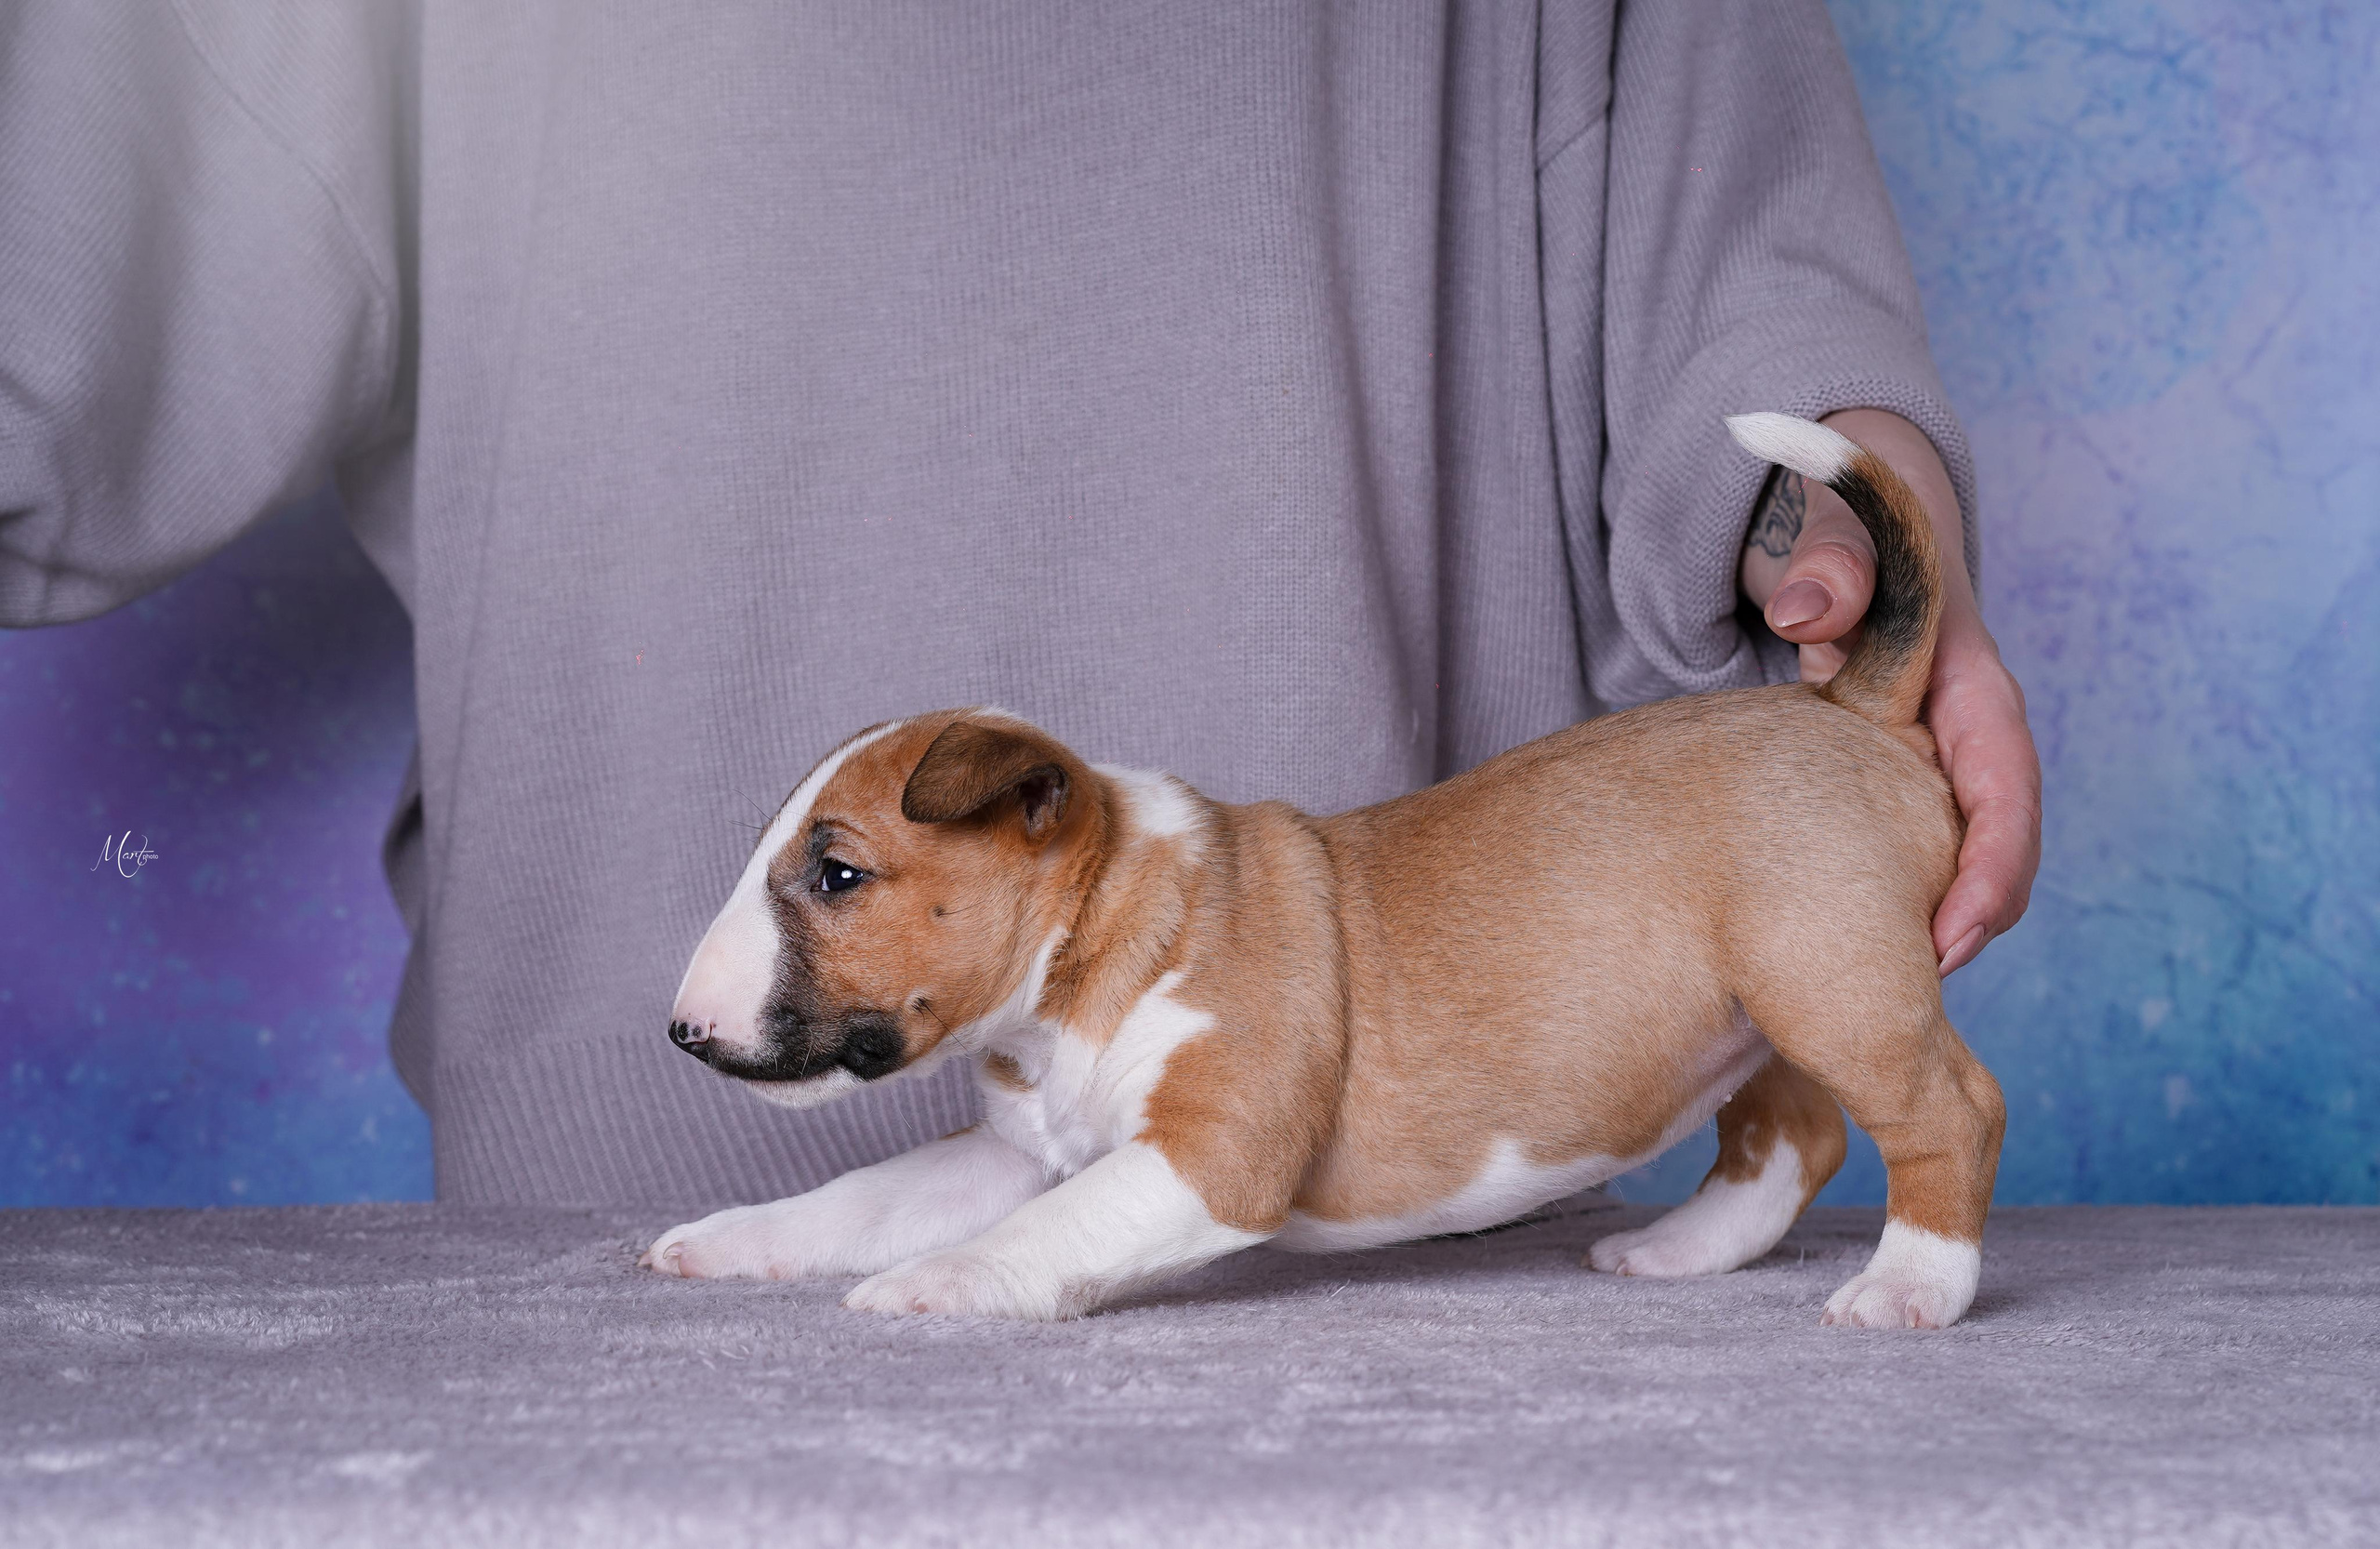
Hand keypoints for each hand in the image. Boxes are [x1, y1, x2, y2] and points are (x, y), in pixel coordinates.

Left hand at [1740, 410, 2040, 975]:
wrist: (1843, 543)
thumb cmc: (1850, 544)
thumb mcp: (1841, 539)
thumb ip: (1829, 569)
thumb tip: (1803, 614)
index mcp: (1974, 690)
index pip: (2005, 788)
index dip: (1992, 866)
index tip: (1958, 933)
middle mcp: (1969, 739)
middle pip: (1996, 846)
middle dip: (1970, 921)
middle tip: (1917, 989)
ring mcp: (1937, 769)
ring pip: (1955, 861)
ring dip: (1933, 925)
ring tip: (1885, 992)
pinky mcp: (1901, 789)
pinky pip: (1911, 857)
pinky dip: (1893, 903)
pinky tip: (1841, 948)